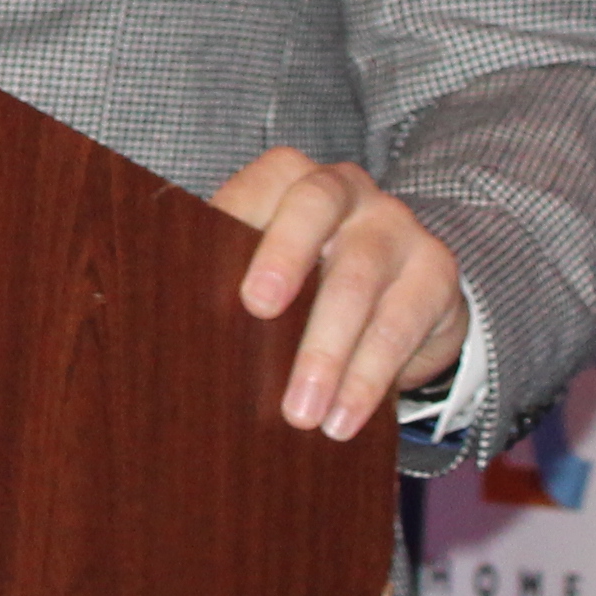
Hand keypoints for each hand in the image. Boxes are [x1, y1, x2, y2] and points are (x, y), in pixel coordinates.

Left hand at [211, 147, 471, 440]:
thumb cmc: (306, 280)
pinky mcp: (435, 269)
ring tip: (302, 413)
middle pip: (315, 207)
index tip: (233, 282)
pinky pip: (401, 323)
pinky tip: (345, 416)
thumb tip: (160, 328)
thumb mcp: (266, 266)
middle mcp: (346, 187)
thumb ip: (223, 274)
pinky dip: (369, 376)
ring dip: (327, 352)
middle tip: (258, 310)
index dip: (242, 218)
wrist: (399, 291)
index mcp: (290, 178)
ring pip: (358, 278)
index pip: (264, 182)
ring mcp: (396, 224)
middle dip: (285, 259)